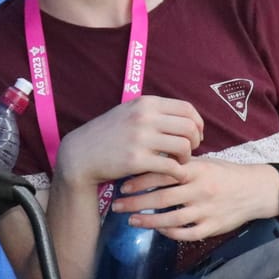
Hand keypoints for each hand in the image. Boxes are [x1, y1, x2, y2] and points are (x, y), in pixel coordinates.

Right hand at [52, 96, 203, 190]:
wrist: (81, 155)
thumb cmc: (108, 135)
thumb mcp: (128, 112)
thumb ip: (153, 111)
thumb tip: (184, 116)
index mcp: (145, 103)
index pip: (186, 109)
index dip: (197, 123)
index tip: (196, 134)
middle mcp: (144, 117)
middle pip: (188, 127)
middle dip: (195, 141)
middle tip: (190, 151)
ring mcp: (140, 139)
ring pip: (184, 147)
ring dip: (187, 157)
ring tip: (179, 162)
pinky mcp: (137, 160)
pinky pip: (171, 166)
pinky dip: (178, 172)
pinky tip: (174, 174)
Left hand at [111, 158, 275, 241]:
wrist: (256, 189)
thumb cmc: (226, 174)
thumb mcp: (205, 162)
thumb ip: (181, 165)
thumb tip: (150, 161)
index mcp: (197, 170)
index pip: (163, 174)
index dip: (140, 180)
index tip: (122, 184)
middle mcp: (201, 190)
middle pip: (163, 198)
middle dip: (136, 202)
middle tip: (117, 205)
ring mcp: (207, 210)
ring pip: (172, 219)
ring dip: (149, 221)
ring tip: (131, 220)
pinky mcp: (213, 227)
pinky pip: (187, 234)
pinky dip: (170, 233)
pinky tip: (158, 230)